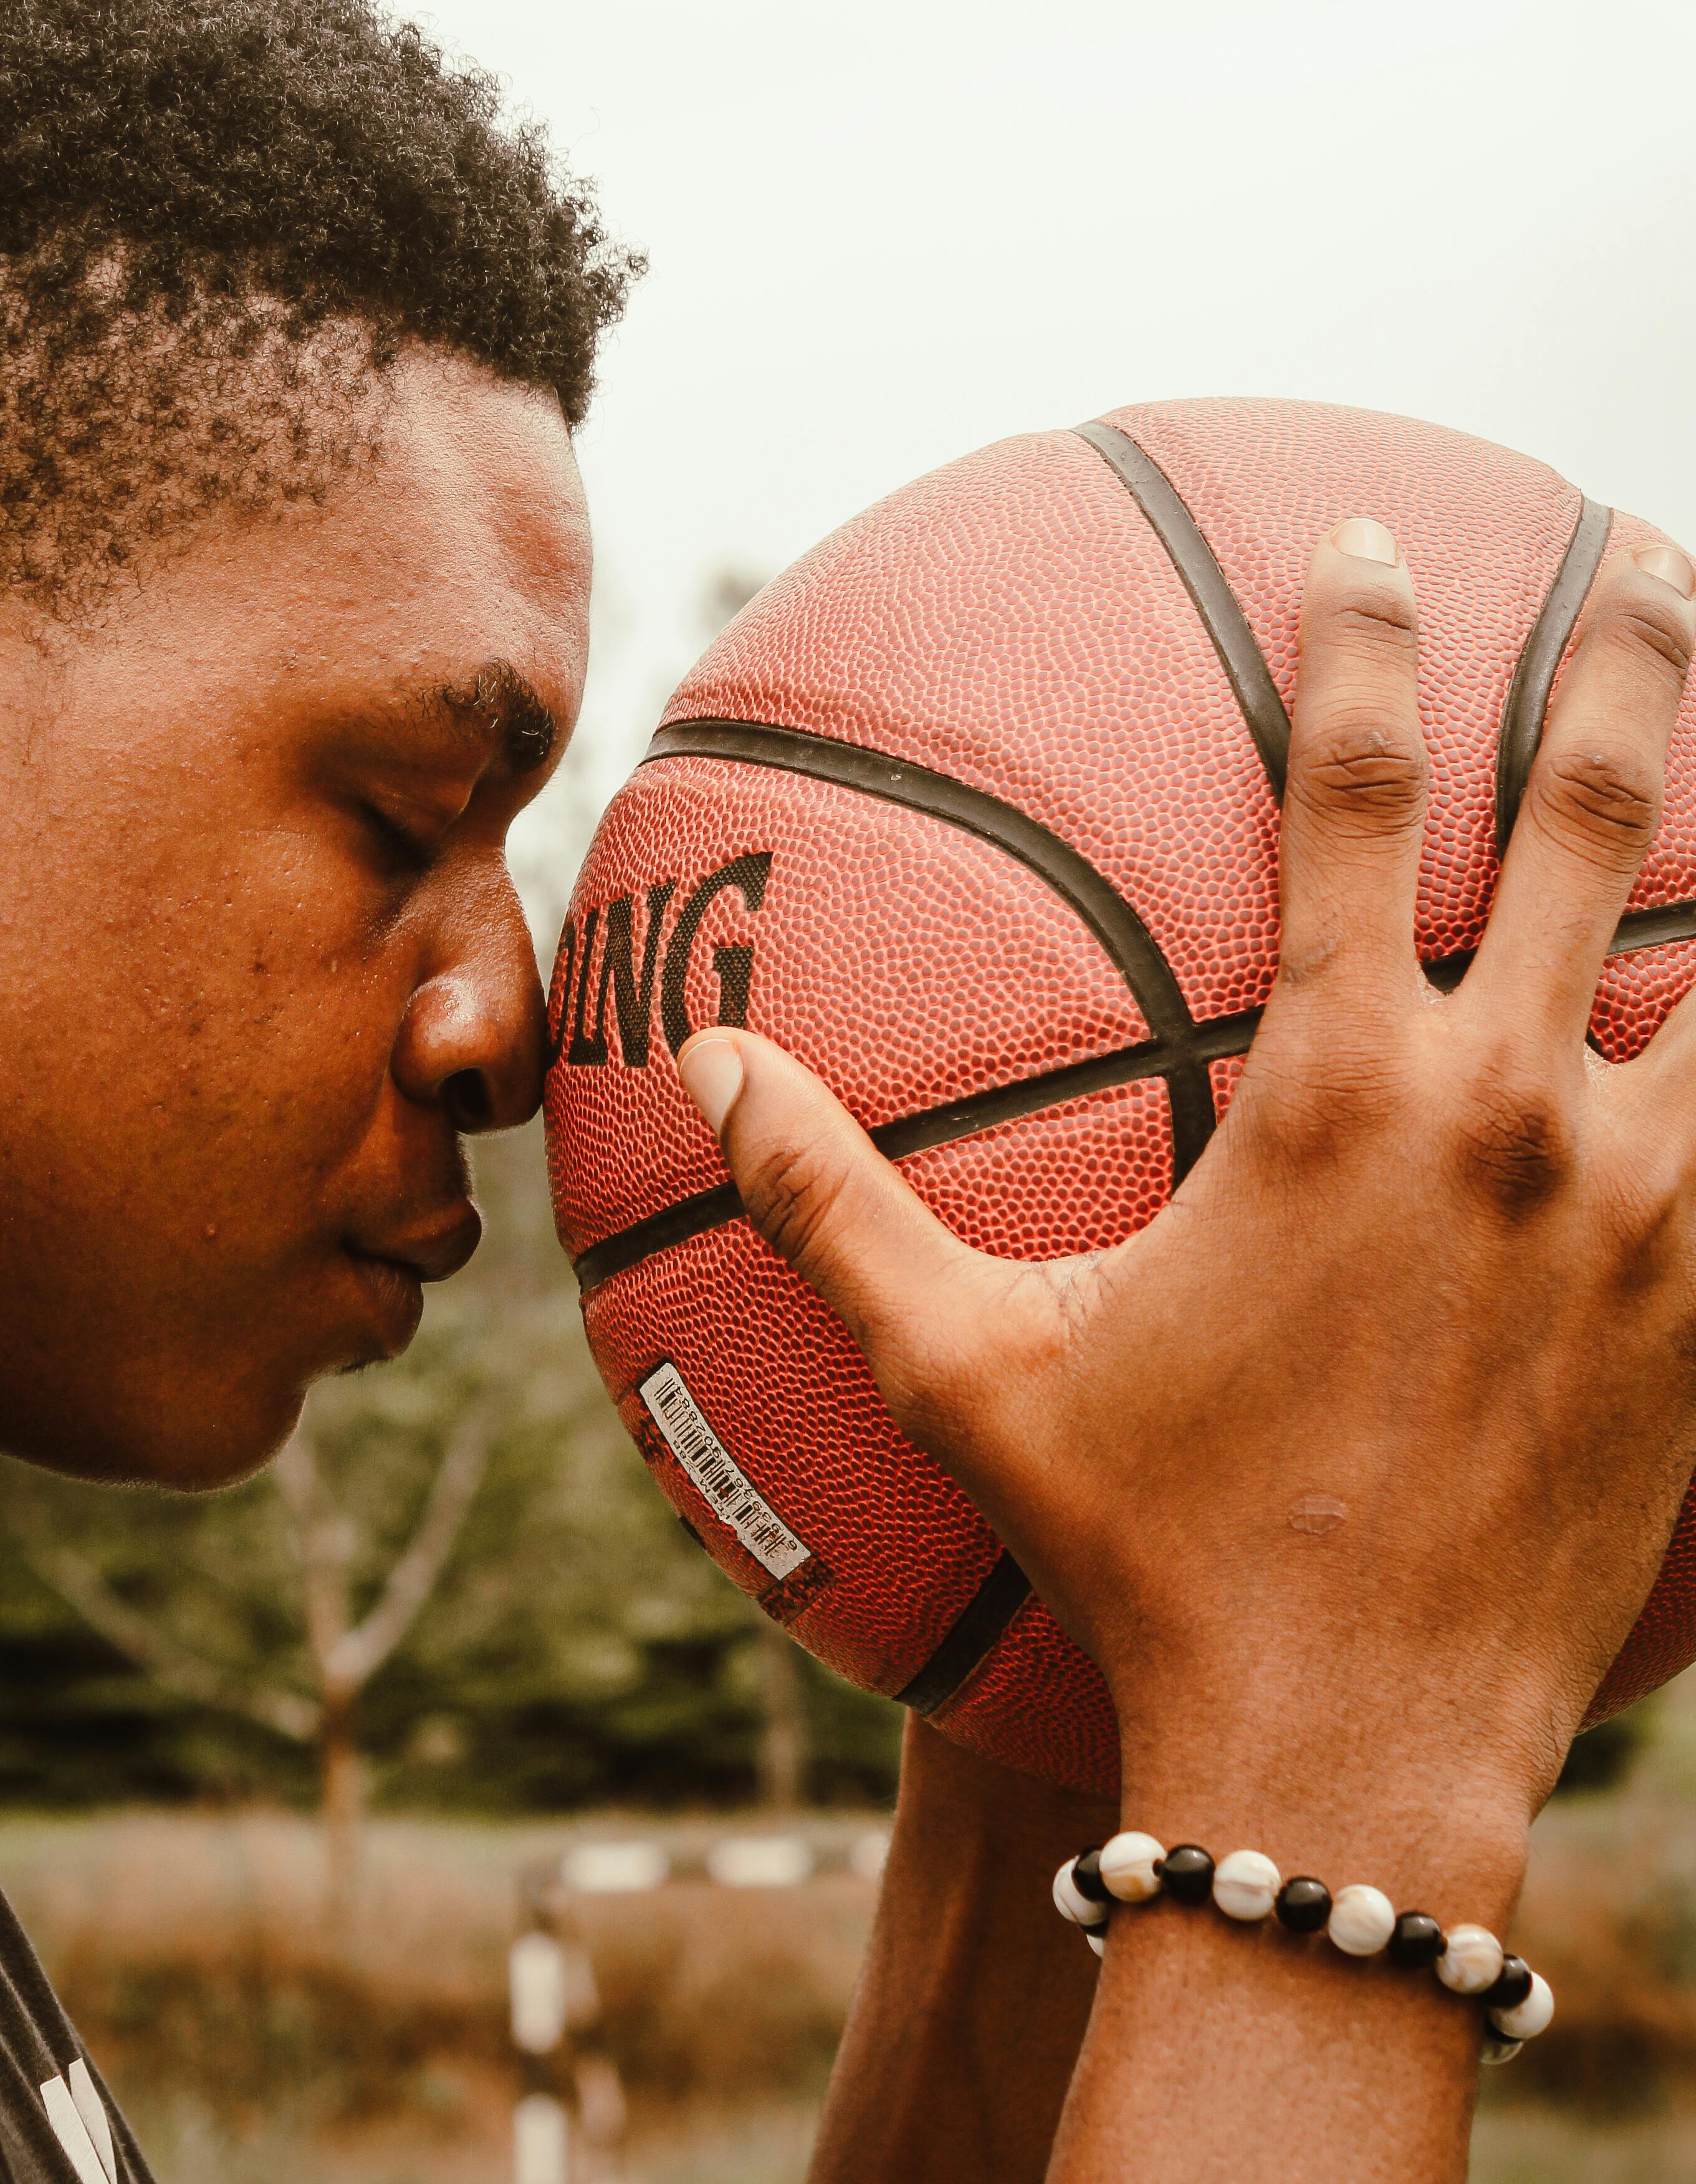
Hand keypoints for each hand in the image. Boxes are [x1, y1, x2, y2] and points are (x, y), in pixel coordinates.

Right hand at [676, 521, 1695, 1898]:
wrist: (1351, 1754)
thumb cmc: (1143, 1553)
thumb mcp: (960, 1369)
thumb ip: (825, 1197)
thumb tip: (700, 1060)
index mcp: (1334, 1093)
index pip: (1350, 789)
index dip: (1362, 642)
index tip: (1372, 546)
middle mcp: (1512, 1115)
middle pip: (1594, 810)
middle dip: (1623, 652)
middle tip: (1635, 549)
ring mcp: (1645, 1213)